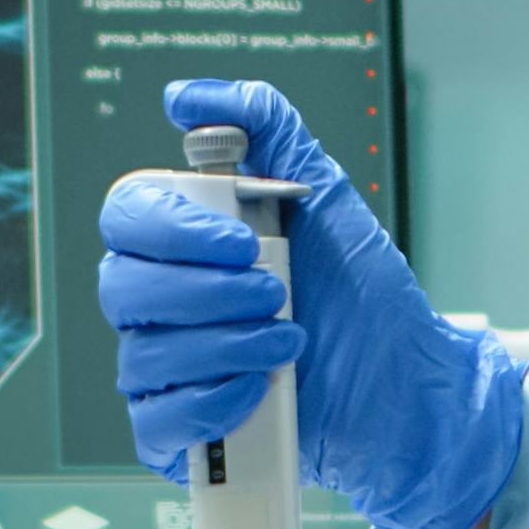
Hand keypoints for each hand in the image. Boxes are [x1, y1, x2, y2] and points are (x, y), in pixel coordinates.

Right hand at [97, 79, 524, 528]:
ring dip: (224, 347)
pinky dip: (209, 404)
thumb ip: (265, 125)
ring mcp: (165, 367)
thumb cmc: (360, 290)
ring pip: (142, 354)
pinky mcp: (179, 431)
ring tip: (289, 343)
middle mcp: (161, 300)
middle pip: (123, 286)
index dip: (172, 228)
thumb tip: (188, 96)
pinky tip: (257, 391)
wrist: (404, 380)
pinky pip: (154, 422)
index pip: (125, 216)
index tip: (242, 241)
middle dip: (207, 292)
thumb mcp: (324, 191)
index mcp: (182, 239)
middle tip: (277, 294)